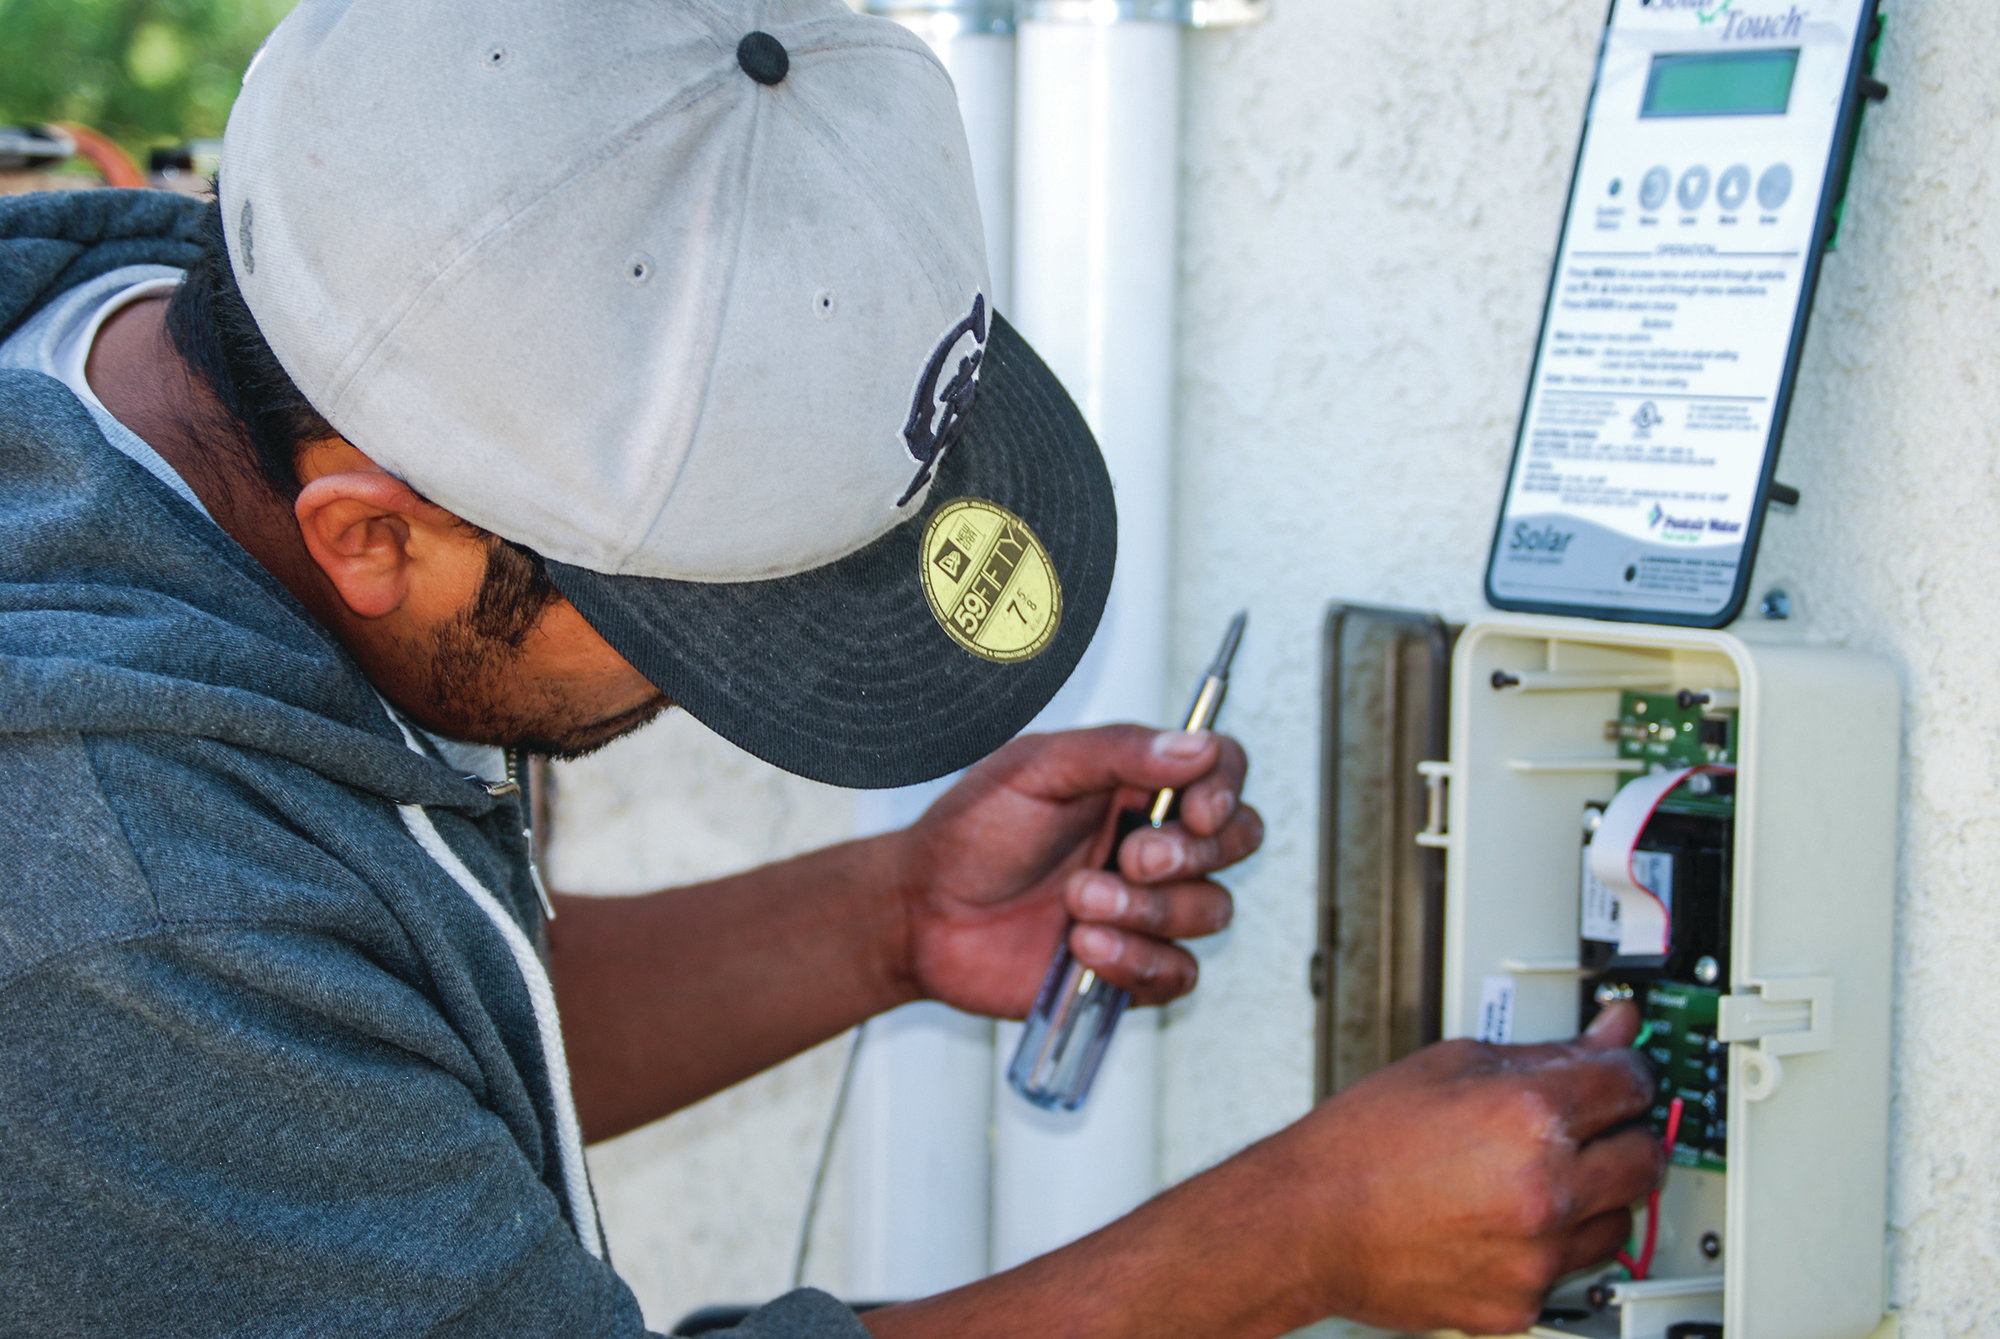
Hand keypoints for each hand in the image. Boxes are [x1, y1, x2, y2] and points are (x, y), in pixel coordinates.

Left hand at [895, 725, 1262, 1018]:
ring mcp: (1148, 908)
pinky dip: (1137, 961)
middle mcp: (1153, 842)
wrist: (922, 913)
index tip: (1196, 810)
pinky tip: (1084, 946)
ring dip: (1149, 910)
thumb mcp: (1035, 770)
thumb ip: (1117, 751)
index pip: (1222, 772)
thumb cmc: (970, 834)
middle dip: (1190, 854)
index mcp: (1137, 784)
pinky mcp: (1132, 967)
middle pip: (1237, 840)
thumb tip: (1197, 746)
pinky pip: (1178, 973)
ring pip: (1211, 910)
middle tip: (1129, 858)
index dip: (1225, 790)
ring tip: (1078, 903)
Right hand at [1223, 1005, 1663, 1335]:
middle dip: (1625, 1132)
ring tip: (1536, 1177)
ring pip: (1621, 1219)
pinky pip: (1572, 1268)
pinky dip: (1552, 1243)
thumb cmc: (1361, 1143)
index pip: (1632, 1081)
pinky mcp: (1523, 1300)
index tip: (1623, 1072)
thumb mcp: (1449, 1065)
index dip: (1629, 1068)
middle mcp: (1546, 1188)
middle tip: (1592, 1124)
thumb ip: (1543, 1050)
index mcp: (1528, 1115)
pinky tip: (1506, 1219)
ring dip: (1596, 1194)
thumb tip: (1609, 1031)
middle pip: (1646, 1155)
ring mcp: (1538, 1252)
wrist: (1308, 1222)